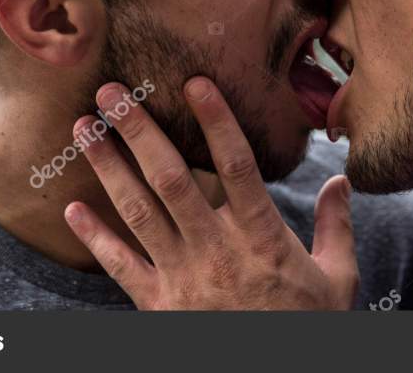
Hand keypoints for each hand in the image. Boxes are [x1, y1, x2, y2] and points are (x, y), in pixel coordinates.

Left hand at [63, 76, 358, 309]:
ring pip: (140, 213)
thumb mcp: (339, 279)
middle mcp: (218, 252)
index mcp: (264, 239)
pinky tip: (72, 208)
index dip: (217, 122)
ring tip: (84, 130)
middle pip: (173, 181)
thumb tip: (340, 179)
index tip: (195, 82)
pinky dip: (96, 238)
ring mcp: (184, 280)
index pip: (238, 168)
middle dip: (140, 132)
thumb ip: (338, 226)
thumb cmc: (308, 329)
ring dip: (109, 168)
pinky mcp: (160, 308)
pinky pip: (121, 268)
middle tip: (112, 92)